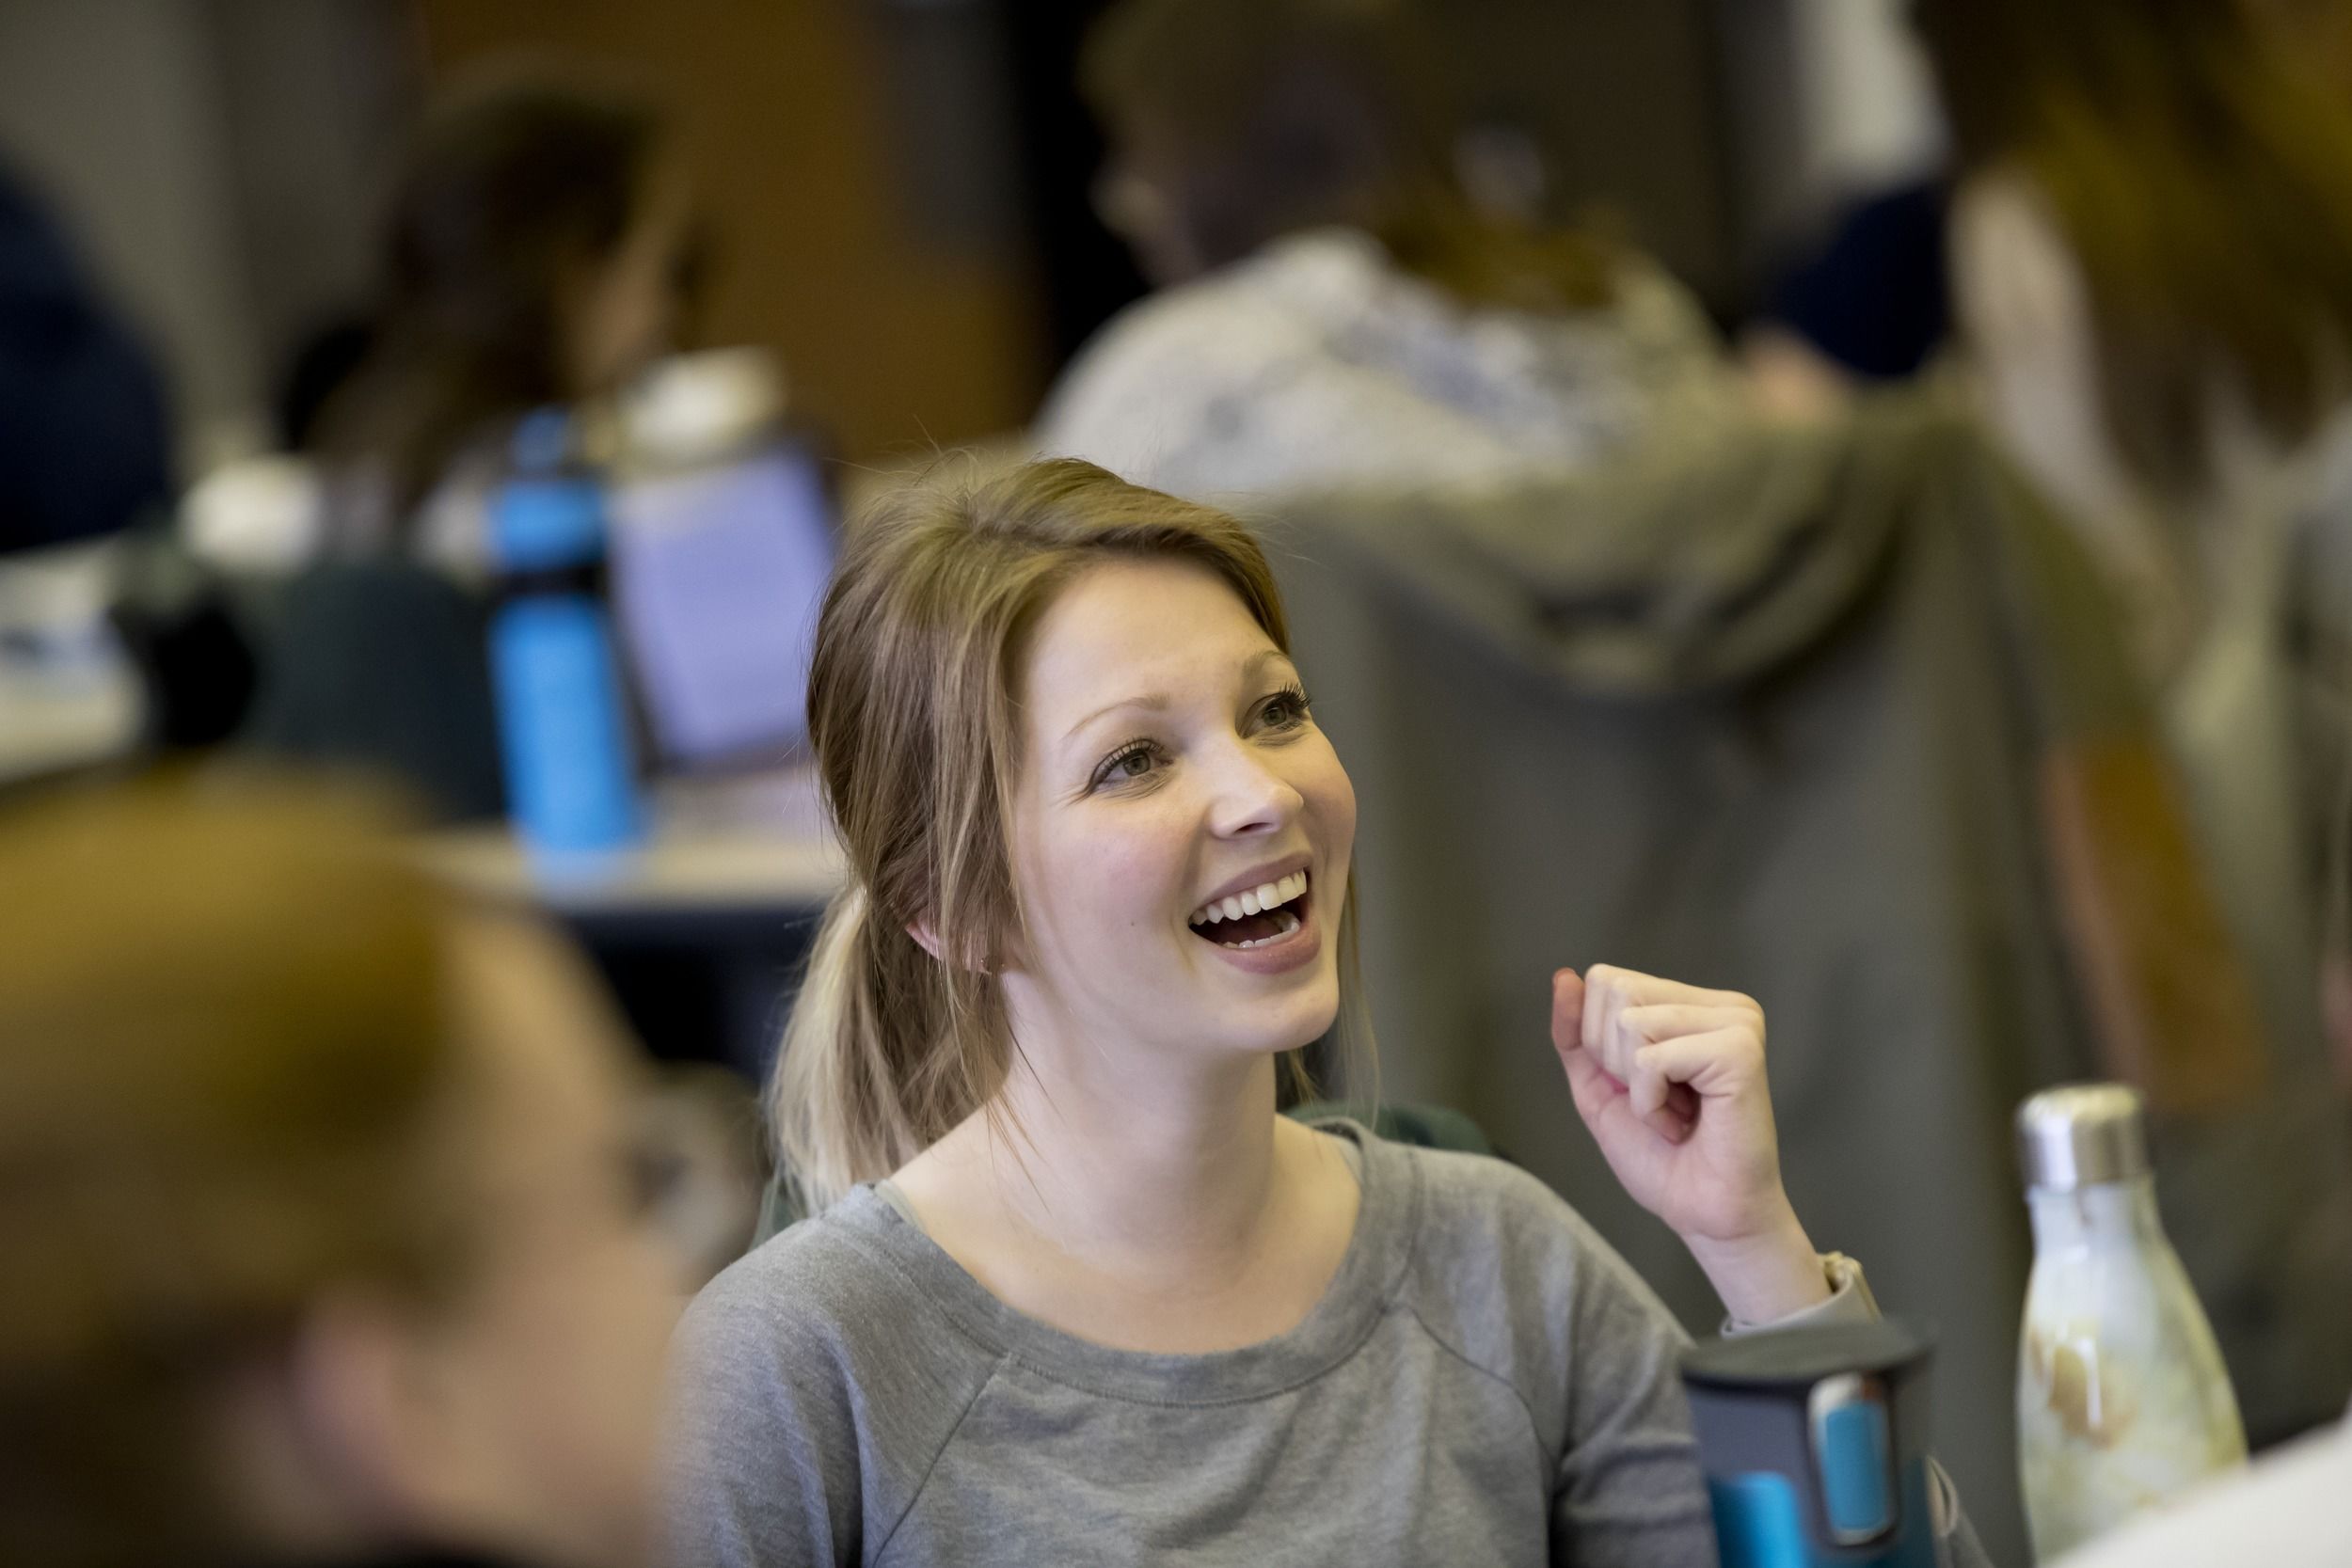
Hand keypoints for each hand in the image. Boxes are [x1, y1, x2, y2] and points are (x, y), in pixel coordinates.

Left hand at [1552, 965, 1828, 1321]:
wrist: (1703, 1213)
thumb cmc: (1661, 1157)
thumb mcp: (1599, 1085)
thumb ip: (1576, 1032)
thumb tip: (1564, 977)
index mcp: (1692, 1003)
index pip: (1605, 979)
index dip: (1600, 1043)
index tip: (1645, 1087)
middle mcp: (1721, 1004)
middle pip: (1614, 991)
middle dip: (1615, 1061)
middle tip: (1661, 1102)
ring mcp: (1736, 1022)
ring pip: (1630, 1021)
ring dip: (1637, 1086)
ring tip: (1676, 1114)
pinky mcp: (1740, 1050)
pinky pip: (1651, 1059)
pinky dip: (1651, 1103)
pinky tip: (1685, 1123)